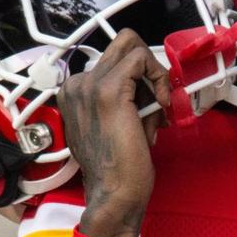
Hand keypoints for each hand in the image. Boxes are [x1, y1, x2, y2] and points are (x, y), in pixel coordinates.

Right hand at [57, 29, 170, 236]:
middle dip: (149, 66)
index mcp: (75, 92)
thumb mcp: (117, 122)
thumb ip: (126, 98)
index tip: (151, 104)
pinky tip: (161, 106)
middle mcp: (77, 84)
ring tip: (155, 112)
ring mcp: (89, 85)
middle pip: (122, 42)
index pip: (114, 59)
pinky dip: (159, 78)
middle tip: (158, 97)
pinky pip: (141, 59)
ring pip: (133, 46)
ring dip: (154, 77)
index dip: (141, 76)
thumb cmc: (119, 167)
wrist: (114, 193)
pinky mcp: (108, 91)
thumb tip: (151, 82)